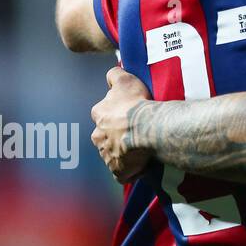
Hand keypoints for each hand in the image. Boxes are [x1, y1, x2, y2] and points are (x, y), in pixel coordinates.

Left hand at [90, 67, 153, 182]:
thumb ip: (115, 74)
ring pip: (113, 154)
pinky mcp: (118, 170)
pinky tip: (142, 166)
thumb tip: (111, 72)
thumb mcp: (125, 80)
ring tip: (142, 149)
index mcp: (99, 116)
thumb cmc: (135, 104)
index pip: (102, 114)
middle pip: (105, 136)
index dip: (114, 114)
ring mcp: (107, 155)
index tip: (126, 114)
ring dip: (124, 153)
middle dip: (116, 136)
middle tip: (135, 132)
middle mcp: (98, 136)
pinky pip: (123, 173)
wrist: (146, 128)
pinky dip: (130, 171)